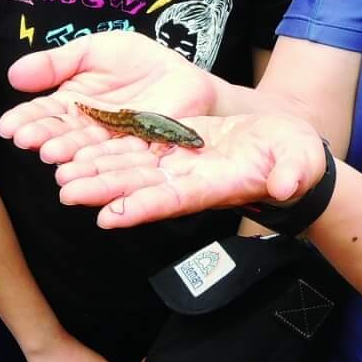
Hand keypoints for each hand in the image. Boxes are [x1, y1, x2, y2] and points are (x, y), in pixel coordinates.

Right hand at [0, 32, 220, 166]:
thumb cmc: (136, 62)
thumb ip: (57, 63)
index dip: (26, 120)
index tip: (8, 127)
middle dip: (44, 137)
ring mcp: (113, 144)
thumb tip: (13, 74)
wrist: (185, 76)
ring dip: (68, 155)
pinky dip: (105, 165)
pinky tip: (88, 168)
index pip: (44, 114)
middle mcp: (87, 130)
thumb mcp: (93, 51)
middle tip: (27, 140)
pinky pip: (123, 159)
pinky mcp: (141, 153)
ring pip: (88, 151)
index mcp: (71, 105)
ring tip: (52, 157)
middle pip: (63, 135)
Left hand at [53, 111, 328, 229]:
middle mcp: (190, 181)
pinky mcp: (174, 145)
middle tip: (65, 191)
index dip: (142, 208)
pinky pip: (137, 146)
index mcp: (216, 186)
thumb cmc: (296, 161)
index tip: (110, 217)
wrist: (286, 149)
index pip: (175, 200)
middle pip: (140, 187)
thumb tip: (286, 186)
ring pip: (131, 168)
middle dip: (103, 190)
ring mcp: (179, 165)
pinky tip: (81, 149)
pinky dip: (110, 148)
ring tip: (59, 173)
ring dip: (96, 172)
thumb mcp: (301, 164)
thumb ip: (294, 174)